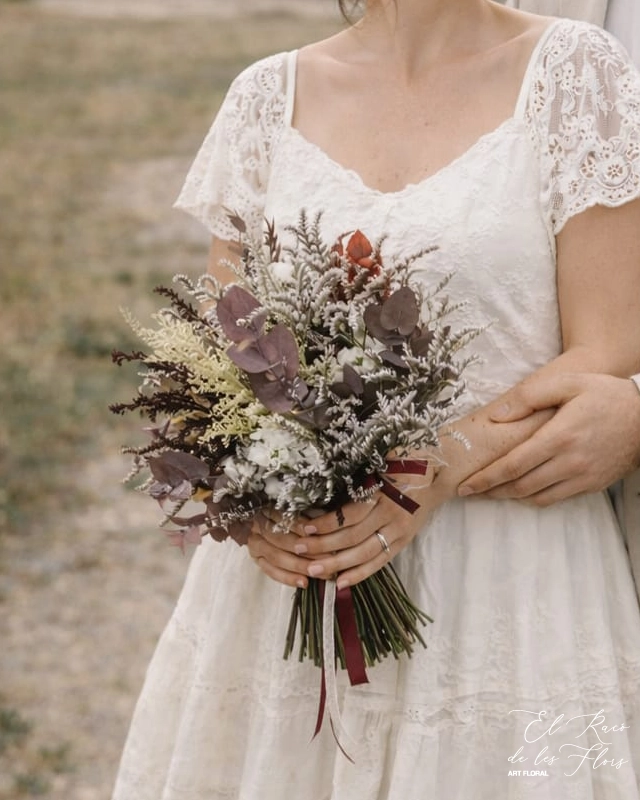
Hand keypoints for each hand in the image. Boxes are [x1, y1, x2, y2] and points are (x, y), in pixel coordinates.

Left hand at [247, 469, 438, 588]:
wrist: (436, 476)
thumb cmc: (403, 462)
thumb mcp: (381, 460)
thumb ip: (359, 472)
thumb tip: (323, 474)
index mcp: (383, 493)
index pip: (350, 514)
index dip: (326, 523)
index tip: (304, 527)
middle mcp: (391, 515)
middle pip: (353, 537)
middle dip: (324, 545)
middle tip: (299, 550)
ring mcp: (398, 531)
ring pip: (364, 553)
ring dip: (337, 564)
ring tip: (313, 570)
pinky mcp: (403, 542)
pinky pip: (380, 562)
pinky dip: (360, 574)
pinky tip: (341, 582)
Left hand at [458, 373, 639, 505]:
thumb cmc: (604, 394)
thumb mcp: (568, 382)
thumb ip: (529, 396)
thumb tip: (496, 416)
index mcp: (560, 436)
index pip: (513, 465)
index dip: (486, 479)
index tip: (465, 486)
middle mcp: (570, 462)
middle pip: (520, 486)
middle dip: (490, 491)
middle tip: (469, 491)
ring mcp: (582, 477)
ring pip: (536, 497)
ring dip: (509, 497)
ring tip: (489, 492)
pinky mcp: (591, 485)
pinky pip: (555, 498)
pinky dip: (533, 497)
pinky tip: (520, 490)